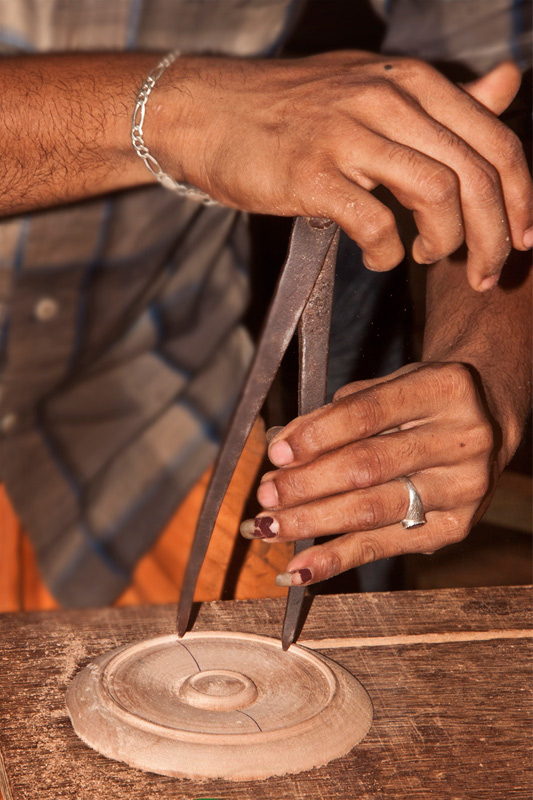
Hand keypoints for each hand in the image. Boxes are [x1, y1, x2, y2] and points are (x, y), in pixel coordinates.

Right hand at [158, 55, 531, 290]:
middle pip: (475, 175)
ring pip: (437, 195)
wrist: (208, 110)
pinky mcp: (311, 174)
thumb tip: (509, 82)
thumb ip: (446, 98)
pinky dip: (387, 253)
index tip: (521, 238)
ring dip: (447, 244)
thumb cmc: (291, 109)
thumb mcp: (376, 89)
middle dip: (494, 237)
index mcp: (413, 82)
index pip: (496, 140)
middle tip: (487, 274)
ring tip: (428, 259)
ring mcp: (348, 135)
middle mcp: (388, 100)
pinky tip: (379, 257)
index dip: (520, 199)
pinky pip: (375, 223)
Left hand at [240, 363, 499, 585]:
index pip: (368, 414)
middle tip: (266, 495)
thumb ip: (335, 413)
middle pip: (367, 468)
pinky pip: (384, 547)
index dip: (317, 435)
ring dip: (312, 523)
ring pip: (372, 512)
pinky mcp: (454, 528)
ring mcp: (462, 488)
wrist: (486, 421)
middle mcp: (461, 440)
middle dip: (307, 485)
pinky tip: (298, 568)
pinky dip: (335, 559)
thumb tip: (281, 446)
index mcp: (443, 390)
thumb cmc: (422, 402)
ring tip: (270, 527)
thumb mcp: (385, 388)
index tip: (278, 452)